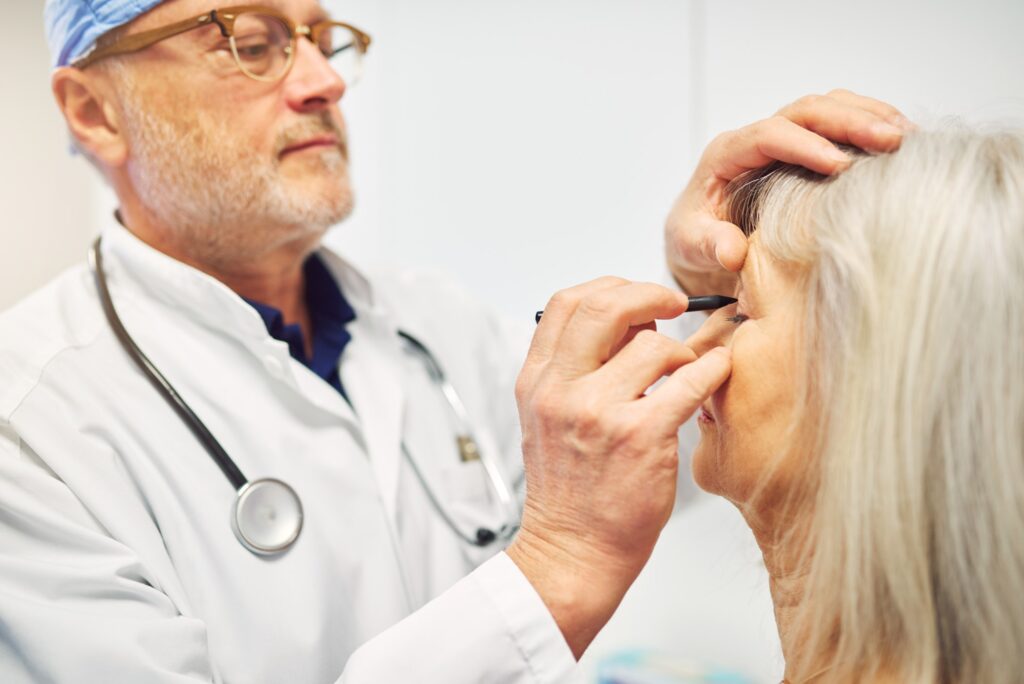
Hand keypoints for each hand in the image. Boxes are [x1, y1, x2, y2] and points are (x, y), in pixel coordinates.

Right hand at [506, 277, 730, 658]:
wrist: (574, 550)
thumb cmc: (570, 490)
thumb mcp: (549, 420)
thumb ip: (576, 371)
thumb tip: (630, 326)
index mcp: (536, 382)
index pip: (566, 304)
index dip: (609, 287)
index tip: (638, 296)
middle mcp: (561, 391)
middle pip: (605, 306)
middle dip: (649, 294)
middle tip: (674, 304)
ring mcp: (599, 413)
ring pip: (653, 344)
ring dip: (682, 349)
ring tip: (687, 369)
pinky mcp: (641, 437)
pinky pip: (689, 382)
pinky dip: (712, 369)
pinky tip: (718, 371)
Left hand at [665, 89, 911, 292]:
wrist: (700, 239)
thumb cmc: (694, 238)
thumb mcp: (690, 245)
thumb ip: (708, 245)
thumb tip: (732, 251)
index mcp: (727, 154)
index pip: (769, 135)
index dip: (805, 146)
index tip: (840, 166)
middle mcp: (757, 139)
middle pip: (807, 111)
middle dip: (851, 122)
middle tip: (893, 141)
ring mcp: (785, 139)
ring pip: (829, 107)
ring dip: (871, 117)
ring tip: (909, 138)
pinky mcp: (807, 148)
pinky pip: (841, 124)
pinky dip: (874, 126)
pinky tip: (905, 145)